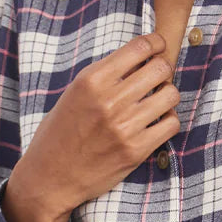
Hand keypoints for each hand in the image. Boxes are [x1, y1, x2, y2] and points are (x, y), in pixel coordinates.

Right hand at [16, 31, 181, 216]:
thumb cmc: (60, 133)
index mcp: (91, 81)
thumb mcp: (73, 94)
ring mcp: (124, 127)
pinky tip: (157, 123)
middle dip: (163, 69)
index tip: (158, 47)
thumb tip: (140, 60)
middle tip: (157, 77)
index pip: (139, 47)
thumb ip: (104, 76)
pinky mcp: (136, 150)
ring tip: (157, 101)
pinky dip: (168, 121)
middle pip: (160, 68)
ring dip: (167, 95)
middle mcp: (109, 101)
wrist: (50, 177)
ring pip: (170, 95)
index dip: (154, 43)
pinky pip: (171, 124)